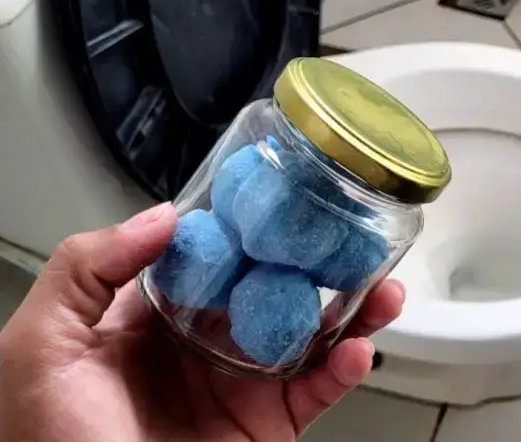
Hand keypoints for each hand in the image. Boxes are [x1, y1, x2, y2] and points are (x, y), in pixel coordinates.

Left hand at [0, 203, 403, 440]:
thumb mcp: (40, 345)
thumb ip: (86, 268)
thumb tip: (161, 217)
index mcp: (152, 318)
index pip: (213, 258)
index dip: (251, 227)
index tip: (285, 198)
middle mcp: (204, 345)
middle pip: (274, 289)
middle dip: (317, 262)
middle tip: (352, 237)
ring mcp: (241, 385)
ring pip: (310, 336)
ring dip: (353, 310)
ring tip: (384, 288)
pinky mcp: (268, 425)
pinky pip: (317, 390)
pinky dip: (346, 369)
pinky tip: (358, 348)